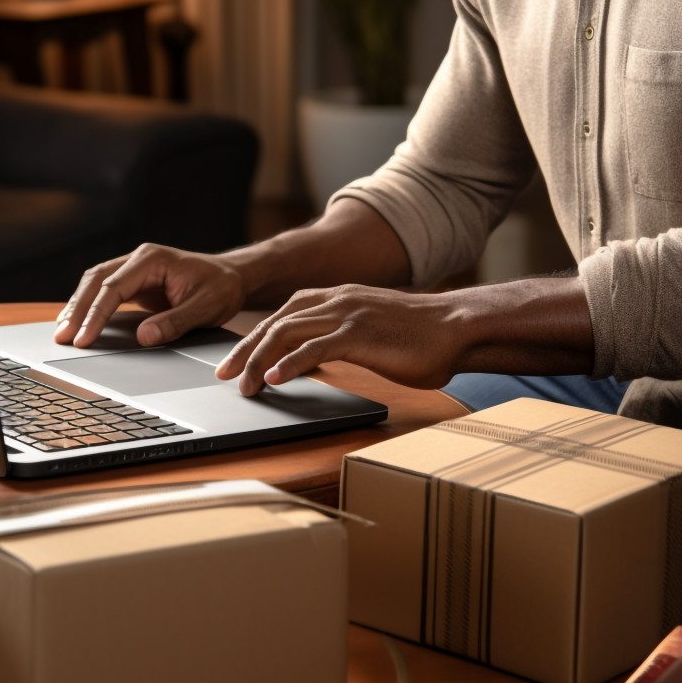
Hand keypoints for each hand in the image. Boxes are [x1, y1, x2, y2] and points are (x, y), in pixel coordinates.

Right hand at [54, 243, 246, 347]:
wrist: (232, 277)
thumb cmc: (221, 288)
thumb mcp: (206, 308)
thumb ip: (176, 322)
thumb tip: (144, 338)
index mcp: (152, 259)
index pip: (114, 287)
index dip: (96, 314)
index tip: (84, 337)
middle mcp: (138, 259)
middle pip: (96, 281)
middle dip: (77, 309)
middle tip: (62, 337)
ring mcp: (134, 269)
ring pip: (95, 283)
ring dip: (78, 306)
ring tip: (62, 332)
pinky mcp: (135, 282)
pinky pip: (105, 291)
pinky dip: (88, 306)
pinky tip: (77, 322)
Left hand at [216, 284, 463, 395]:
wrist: (456, 329)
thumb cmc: (418, 337)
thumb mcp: (368, 334)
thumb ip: (337, 340)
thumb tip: (307, 362)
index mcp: (336, 297)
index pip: (282, 316)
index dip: (254, 339)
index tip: (235, 362)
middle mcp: (336, 300)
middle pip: (275, 323)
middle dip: (245, 351)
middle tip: (225, 376)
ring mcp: (346, 314)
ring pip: (287, 333)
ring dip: (260, 361)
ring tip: (246, 385)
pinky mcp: (359, 334)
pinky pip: (315, 348)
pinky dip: (290, 363)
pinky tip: (275, 379)